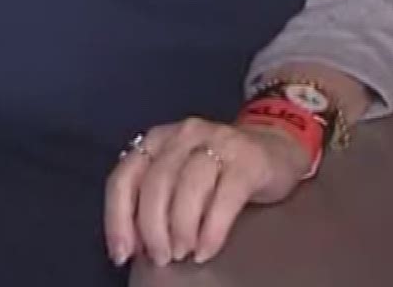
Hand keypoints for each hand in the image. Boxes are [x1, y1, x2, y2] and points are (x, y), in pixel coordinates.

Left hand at [105, 117, 312, 266]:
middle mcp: (185, 134)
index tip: (122, 254)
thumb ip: (153, 200)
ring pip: (188, 188)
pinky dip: (212, 230)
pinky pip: (224, 198)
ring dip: (181, 229)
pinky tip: (206, 249)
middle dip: (153, 229)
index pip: (124, 178)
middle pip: (156, 184)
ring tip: (184, 254)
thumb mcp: (177, 177)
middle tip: (162, 258)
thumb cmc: (217, 172)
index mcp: (158, 140)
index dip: (117, 220)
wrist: (275, 149)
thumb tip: (133, 245)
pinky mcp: (249, 159)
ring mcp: (219, 141)